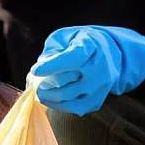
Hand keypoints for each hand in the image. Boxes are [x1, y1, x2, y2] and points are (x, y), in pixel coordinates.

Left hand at [30, 26, 144, 115]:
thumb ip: (52, 49)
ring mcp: (99, 87)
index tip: (35, 70)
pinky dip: (58, 105)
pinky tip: (51, 98)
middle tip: (34, 82)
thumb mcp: (66, 36)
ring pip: (66, 98)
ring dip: (47, 96)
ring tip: (40, 91)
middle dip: (44, 83)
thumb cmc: (81, 43)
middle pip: (64, 81)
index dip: (51, 66)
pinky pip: (73, 108)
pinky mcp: (96, 101)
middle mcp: (98, 69)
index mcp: (91, 47)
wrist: (110, 54)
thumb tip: (41, 67)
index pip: (71, 59)